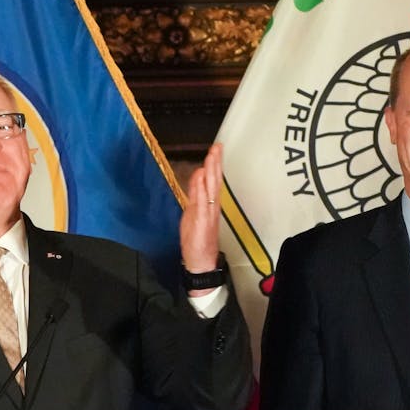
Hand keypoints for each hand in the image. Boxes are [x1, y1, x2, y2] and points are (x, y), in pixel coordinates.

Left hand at [180, 142, 224, 278]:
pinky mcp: (202, 222)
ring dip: (211, 171)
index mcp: (209, 205)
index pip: (212, 181)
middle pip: (214, 181)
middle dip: (215, 163)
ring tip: (212, 156)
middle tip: (217, 147)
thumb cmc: (197, 241)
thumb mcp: (192, 215)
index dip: (214, 165)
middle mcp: (211, 207)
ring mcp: (208, 214)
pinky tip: (201, 176)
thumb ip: (194, 197)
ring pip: (210, 188)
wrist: (200, 262)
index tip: (215, 150)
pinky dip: (201, 189)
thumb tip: (196, 179)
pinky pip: (202, 202)